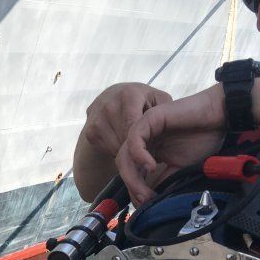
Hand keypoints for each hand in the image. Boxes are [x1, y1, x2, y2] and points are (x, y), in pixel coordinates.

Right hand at [74, 83, 172, 201]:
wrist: (111, 97)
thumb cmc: (142, 101)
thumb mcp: (158, 100)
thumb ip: (166, 111)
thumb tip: (170, 130)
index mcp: (128, 95)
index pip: (133, 127)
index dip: (143, 147)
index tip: (152, 165)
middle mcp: (108, 105)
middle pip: (124, 141)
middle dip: (138, 151)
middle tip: (149, 156)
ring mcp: (95, 119)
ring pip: (115, 148)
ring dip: (127, 152)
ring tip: (138, 147)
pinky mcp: (89, 132)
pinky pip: (106, 150)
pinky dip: (117, 151)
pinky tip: (124, 143)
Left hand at [116, 85, 228, 204]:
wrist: (221, 118)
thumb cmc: (204, 139)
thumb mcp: (180, 169)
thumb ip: (164, 181)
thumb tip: (149, 202)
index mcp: (148, 151)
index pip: (131, 173)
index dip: (134, 191)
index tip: (144, 206)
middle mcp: (142, 141)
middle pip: (124, 165)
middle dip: (131, 186)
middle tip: (144, 201)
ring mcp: (144, 129)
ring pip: (125, 155)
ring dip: (132, 176)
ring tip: (145, 191)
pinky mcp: (150, 118)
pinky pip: (134, 138)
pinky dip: (139, 154)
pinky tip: (152, 166)